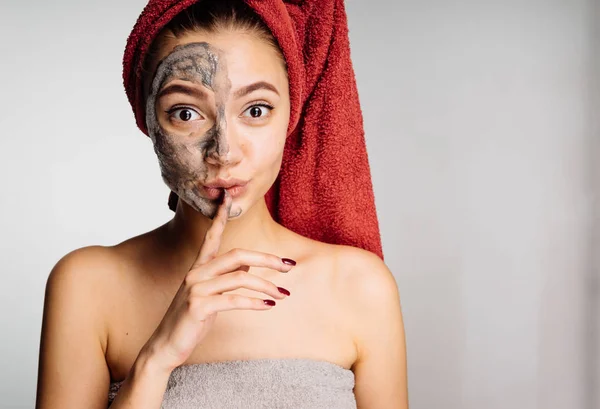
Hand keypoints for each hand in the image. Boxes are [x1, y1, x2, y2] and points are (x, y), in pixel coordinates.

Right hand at [142, 190, 293, 372]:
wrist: (166, 346)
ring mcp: (196, 289)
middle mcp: (196, 273)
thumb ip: (226, 277)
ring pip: (240, 278)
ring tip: (283, 295)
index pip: (211, 236)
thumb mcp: (210, 295)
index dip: (220, 216)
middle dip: (267, 259)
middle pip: (237, 255)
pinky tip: (268, 306)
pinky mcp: (198, 306)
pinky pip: (234, 300)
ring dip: (267, 286)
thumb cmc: (190, 320)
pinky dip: (255, 303)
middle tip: (289, 266)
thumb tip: (248, 263)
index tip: (227, 197)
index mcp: (198, 268)